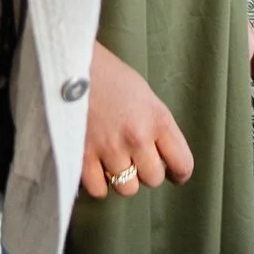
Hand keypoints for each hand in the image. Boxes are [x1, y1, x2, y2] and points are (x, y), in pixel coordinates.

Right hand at [81, 44, 194, 198]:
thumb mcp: (145, 95)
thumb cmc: (109, 76)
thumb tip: (161, 156)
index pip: (182, 163)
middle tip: (136, 159)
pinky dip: (98, 183)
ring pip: (127, 188)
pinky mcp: (82, 156)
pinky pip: (99, 189)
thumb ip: (155, 126)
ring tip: (113, 161)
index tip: (175, 174)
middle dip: (146, 171)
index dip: (179, 173)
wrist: (71, 64)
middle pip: (153, 179)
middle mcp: (137, 137)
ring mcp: (110, 148)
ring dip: (122, 178)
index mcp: (158, 119)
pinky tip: (96, 168)